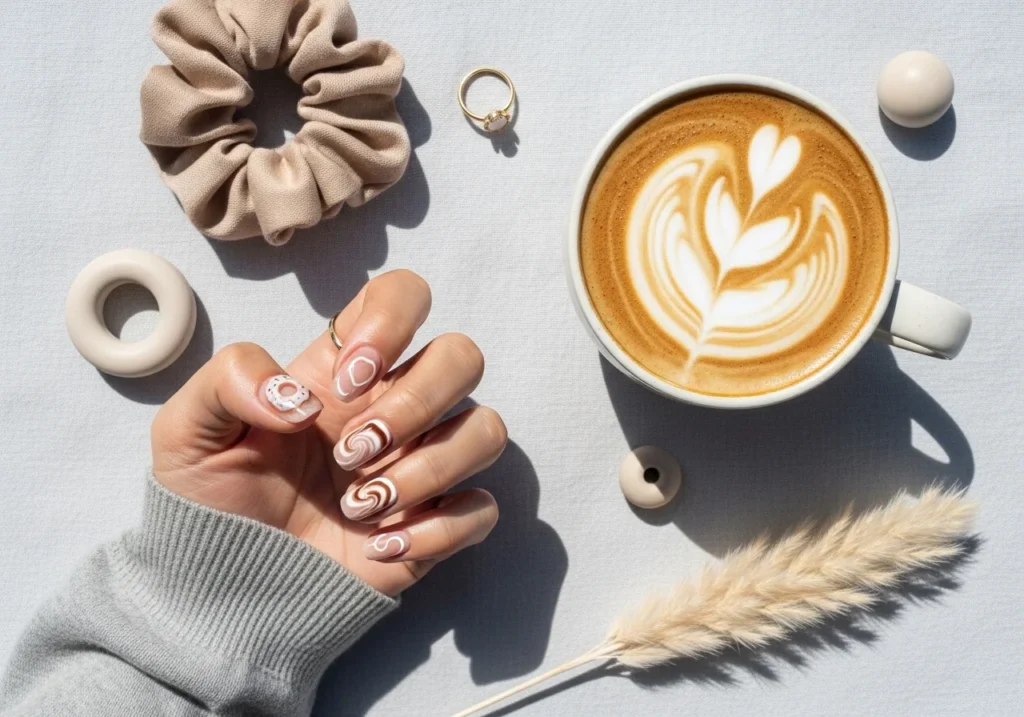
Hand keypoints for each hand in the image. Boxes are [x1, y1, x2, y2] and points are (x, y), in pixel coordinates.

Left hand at [151, 270, 506, 596]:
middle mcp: (394, 406)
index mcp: (344, 371)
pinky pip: (481, 509)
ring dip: (426, 469)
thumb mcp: (186, 430)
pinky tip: (379, 546)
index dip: (392, 321)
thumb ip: (228, 380)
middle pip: (464, 355)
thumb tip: (301, 399)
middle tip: (351, 451)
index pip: (405, 296)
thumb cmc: (213, 500)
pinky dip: (437, 529)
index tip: (346, 381)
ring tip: (359, 507)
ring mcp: (421, 463)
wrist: (224, 586)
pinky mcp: (436, 524)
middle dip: (415, 402)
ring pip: (486, 430)